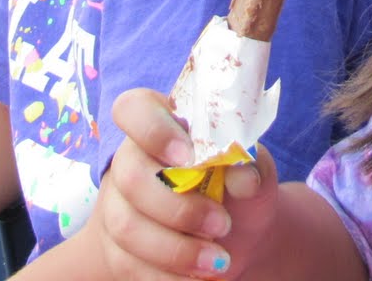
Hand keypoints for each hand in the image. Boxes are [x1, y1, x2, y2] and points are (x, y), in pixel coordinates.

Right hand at [83, 88, 278, 279]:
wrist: (237, 236)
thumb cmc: (241, 189)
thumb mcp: (256, 171)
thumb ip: (251, 165)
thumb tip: (243, 177)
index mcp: (162, 123)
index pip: (133, 109)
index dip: (152, 130)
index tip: (188, 157)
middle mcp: (131, 159)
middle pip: (129, 177)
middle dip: (178, 208)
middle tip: (222, 224)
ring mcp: (117, 204)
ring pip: (126, 226)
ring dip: (175, 249)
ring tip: (218, 260)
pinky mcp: (115, 247)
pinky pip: (127, 265)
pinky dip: (166, 277)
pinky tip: (197, 279)